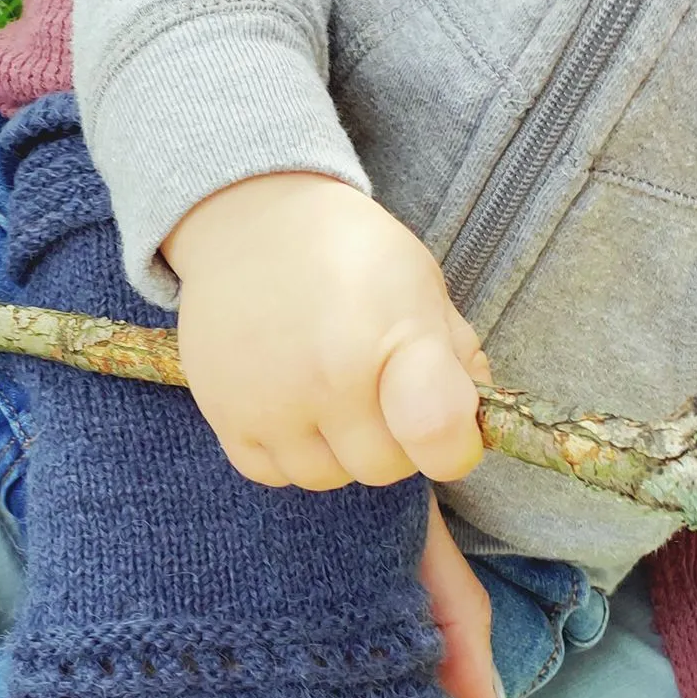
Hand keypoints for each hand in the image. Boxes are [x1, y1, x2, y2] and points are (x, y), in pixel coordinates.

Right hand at [164, 173, 490, 489]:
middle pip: (382, 468)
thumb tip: (473, 427)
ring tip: (329, 398)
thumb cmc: (349, 254)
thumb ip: (456, 359)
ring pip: (326, 478)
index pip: (438, 437)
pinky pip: (271, 473)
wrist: (251, 220)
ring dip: (336, 452)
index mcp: (391, 339)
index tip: (448, 435)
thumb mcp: (420, 287)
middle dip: (392, 443)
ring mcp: (270, 403)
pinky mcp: (223, 416)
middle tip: (378, 396)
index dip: (454, 449)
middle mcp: (328, 379)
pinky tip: (290, 409)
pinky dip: (286, 453)